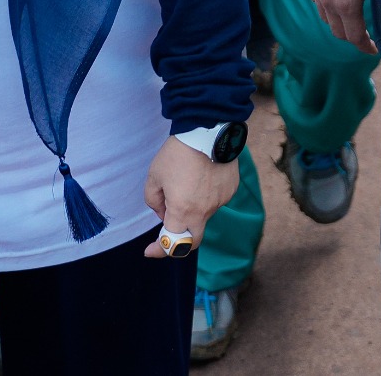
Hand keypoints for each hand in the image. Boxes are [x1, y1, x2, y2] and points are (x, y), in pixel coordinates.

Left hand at [141, 136, 240, 257]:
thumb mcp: (154, 176)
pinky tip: (201, 175)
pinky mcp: (230, 190)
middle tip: (169, 227)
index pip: (171, 244)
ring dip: (192, 208)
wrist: (208, 130)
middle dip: (179, 240)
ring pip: (203, 215)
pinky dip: (205, 195)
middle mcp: (204, 211)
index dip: (159, 251)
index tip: (150, 250)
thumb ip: (154, 200)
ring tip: (186, 180)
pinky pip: (215, 200)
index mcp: (182, 210)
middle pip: (193, 240)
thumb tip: (163, 212)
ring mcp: (220, 201)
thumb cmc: (178, 153)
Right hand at [307, 0, 375, 53]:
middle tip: (366, 36)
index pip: (354, 37)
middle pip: (338, 32)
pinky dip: (328, 7)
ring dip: (339, 22)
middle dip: (352, 37)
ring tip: (353, 18)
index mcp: (345, 3)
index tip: (374, 50)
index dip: (365, 47)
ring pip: (325, 17)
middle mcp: (326, 0)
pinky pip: (317, 1)